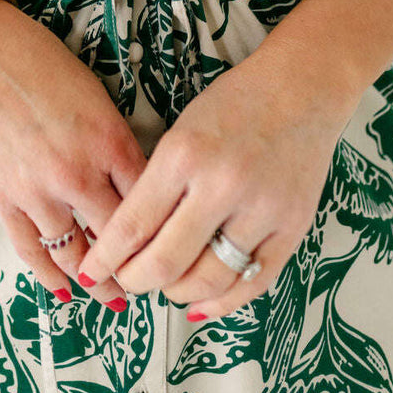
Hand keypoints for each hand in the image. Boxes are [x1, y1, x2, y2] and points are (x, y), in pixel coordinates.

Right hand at [0, 0, 149, 311]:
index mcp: (109, 142)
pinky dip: (49, 276)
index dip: (163, 230)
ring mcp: (38, 191)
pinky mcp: (5, 199)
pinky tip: (65, 292)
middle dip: (136, 266)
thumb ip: (117, 146)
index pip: (148, 203)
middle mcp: (77, 174)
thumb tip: (137, 188)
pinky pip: (31, 250)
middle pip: (117, 238)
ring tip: (115, 299)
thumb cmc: (45, 67)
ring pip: (76, 255)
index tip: (171, 246)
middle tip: (149, 281)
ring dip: (97, 282)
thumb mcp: (99, 99)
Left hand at [72, 41, 362, 320]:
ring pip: (207, 281)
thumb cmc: (235, 104)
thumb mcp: (181, 132)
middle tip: (127, 280)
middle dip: (135, 281)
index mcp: (184, 154)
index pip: (133, 224)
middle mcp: (222, 185)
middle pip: (165, 262)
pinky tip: (201, 302)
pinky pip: (252, 284)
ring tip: (165, 287)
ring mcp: (261, 210)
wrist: (300, 89)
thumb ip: (158, 184)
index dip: (106, 258)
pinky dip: (222, 302)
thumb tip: (130, 241)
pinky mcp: (292, 228)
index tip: (92, 271)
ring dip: (176, 294)